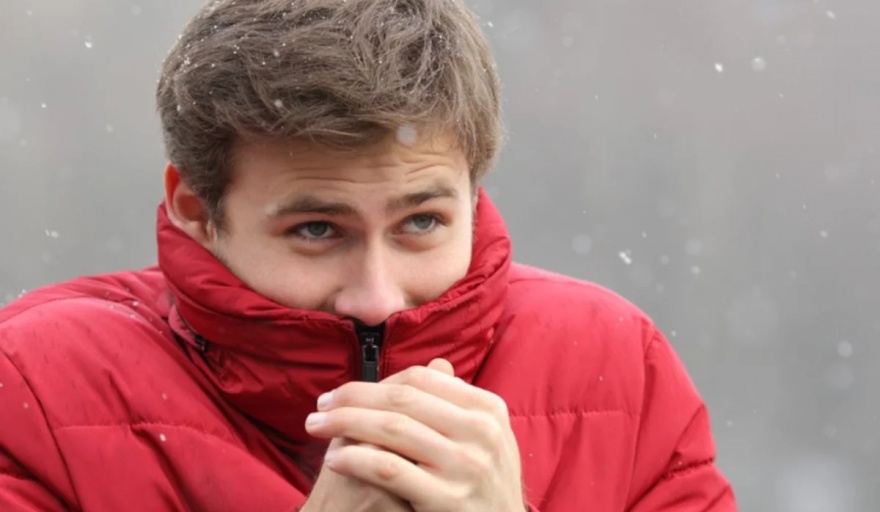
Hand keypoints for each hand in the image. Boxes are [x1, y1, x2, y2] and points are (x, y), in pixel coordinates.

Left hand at [304, 359, 525, 511]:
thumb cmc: (486, 487)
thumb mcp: (484, 440)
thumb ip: (457, 405)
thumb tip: (435, 364)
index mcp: (488, 408)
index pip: (420, 379)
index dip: (375, 382)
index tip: (342, 393)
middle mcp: (481, 431)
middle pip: (402, 399)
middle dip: (351, 399)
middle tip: (319, 406)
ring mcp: (466, 465)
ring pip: (392, 428)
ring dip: (344, 423)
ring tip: (315, 428)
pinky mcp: (447, 499)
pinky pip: (389, 469)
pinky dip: (356, 459)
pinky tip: (334, 460)